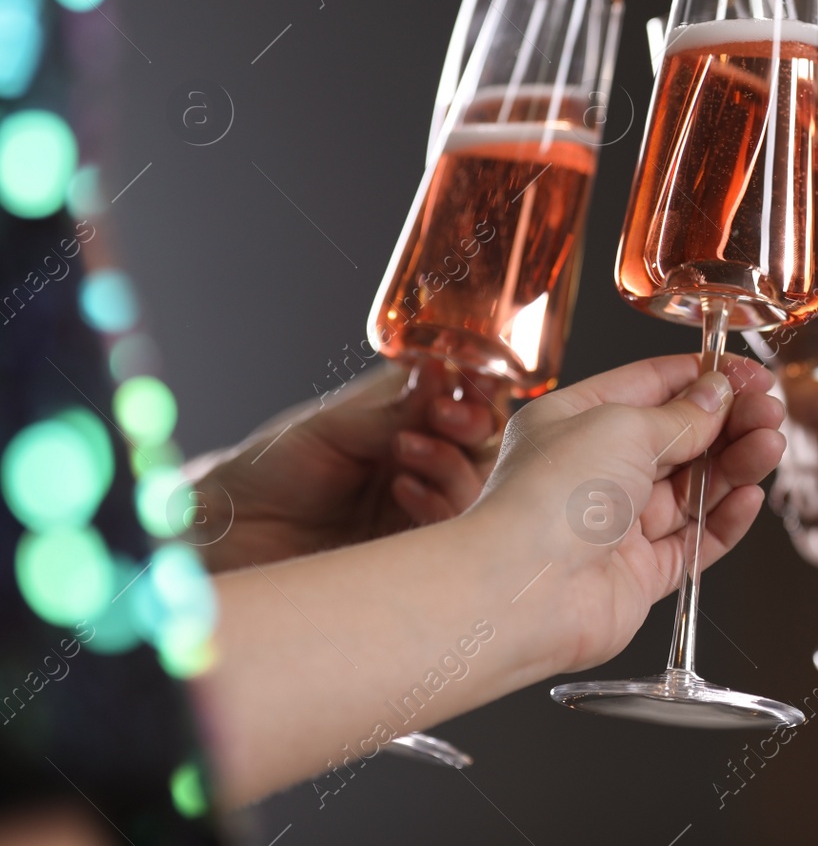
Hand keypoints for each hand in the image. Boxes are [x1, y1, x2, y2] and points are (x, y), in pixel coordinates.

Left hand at [187, 359, 502, 571]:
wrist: (224, 537)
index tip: (461, 388)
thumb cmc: (263, 472)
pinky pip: (452, 532)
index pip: (464, 404)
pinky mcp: (411, 553)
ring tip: (406, 452)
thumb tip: (440, 373)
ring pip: (478, 487)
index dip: (475, 395)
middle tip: (442, 420)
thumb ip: (390, 412)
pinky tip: (404, 491)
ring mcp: (417, 508)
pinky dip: (439, 505)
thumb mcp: (328, 429)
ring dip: (453, 464)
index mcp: (402, 423)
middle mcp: (418, 464)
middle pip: (484, 446)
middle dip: (472, 429)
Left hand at [466, 354, 785, 676]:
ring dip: (735, 466)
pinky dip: (725, 518)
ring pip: (694, 489)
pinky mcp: (640, 573)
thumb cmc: (548, 499)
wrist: (525, 591)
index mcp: (576, 421)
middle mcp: (596, 470)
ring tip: (770, 448)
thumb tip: (716, 394)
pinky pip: (695, 541)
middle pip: (680, 439)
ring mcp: (619, 524)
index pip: (652, 387)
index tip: (750, 375)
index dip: (705, 378)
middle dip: (729, 423)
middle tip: (769, 413)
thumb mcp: (622, 426)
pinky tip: (750, 497)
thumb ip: (681, 415)